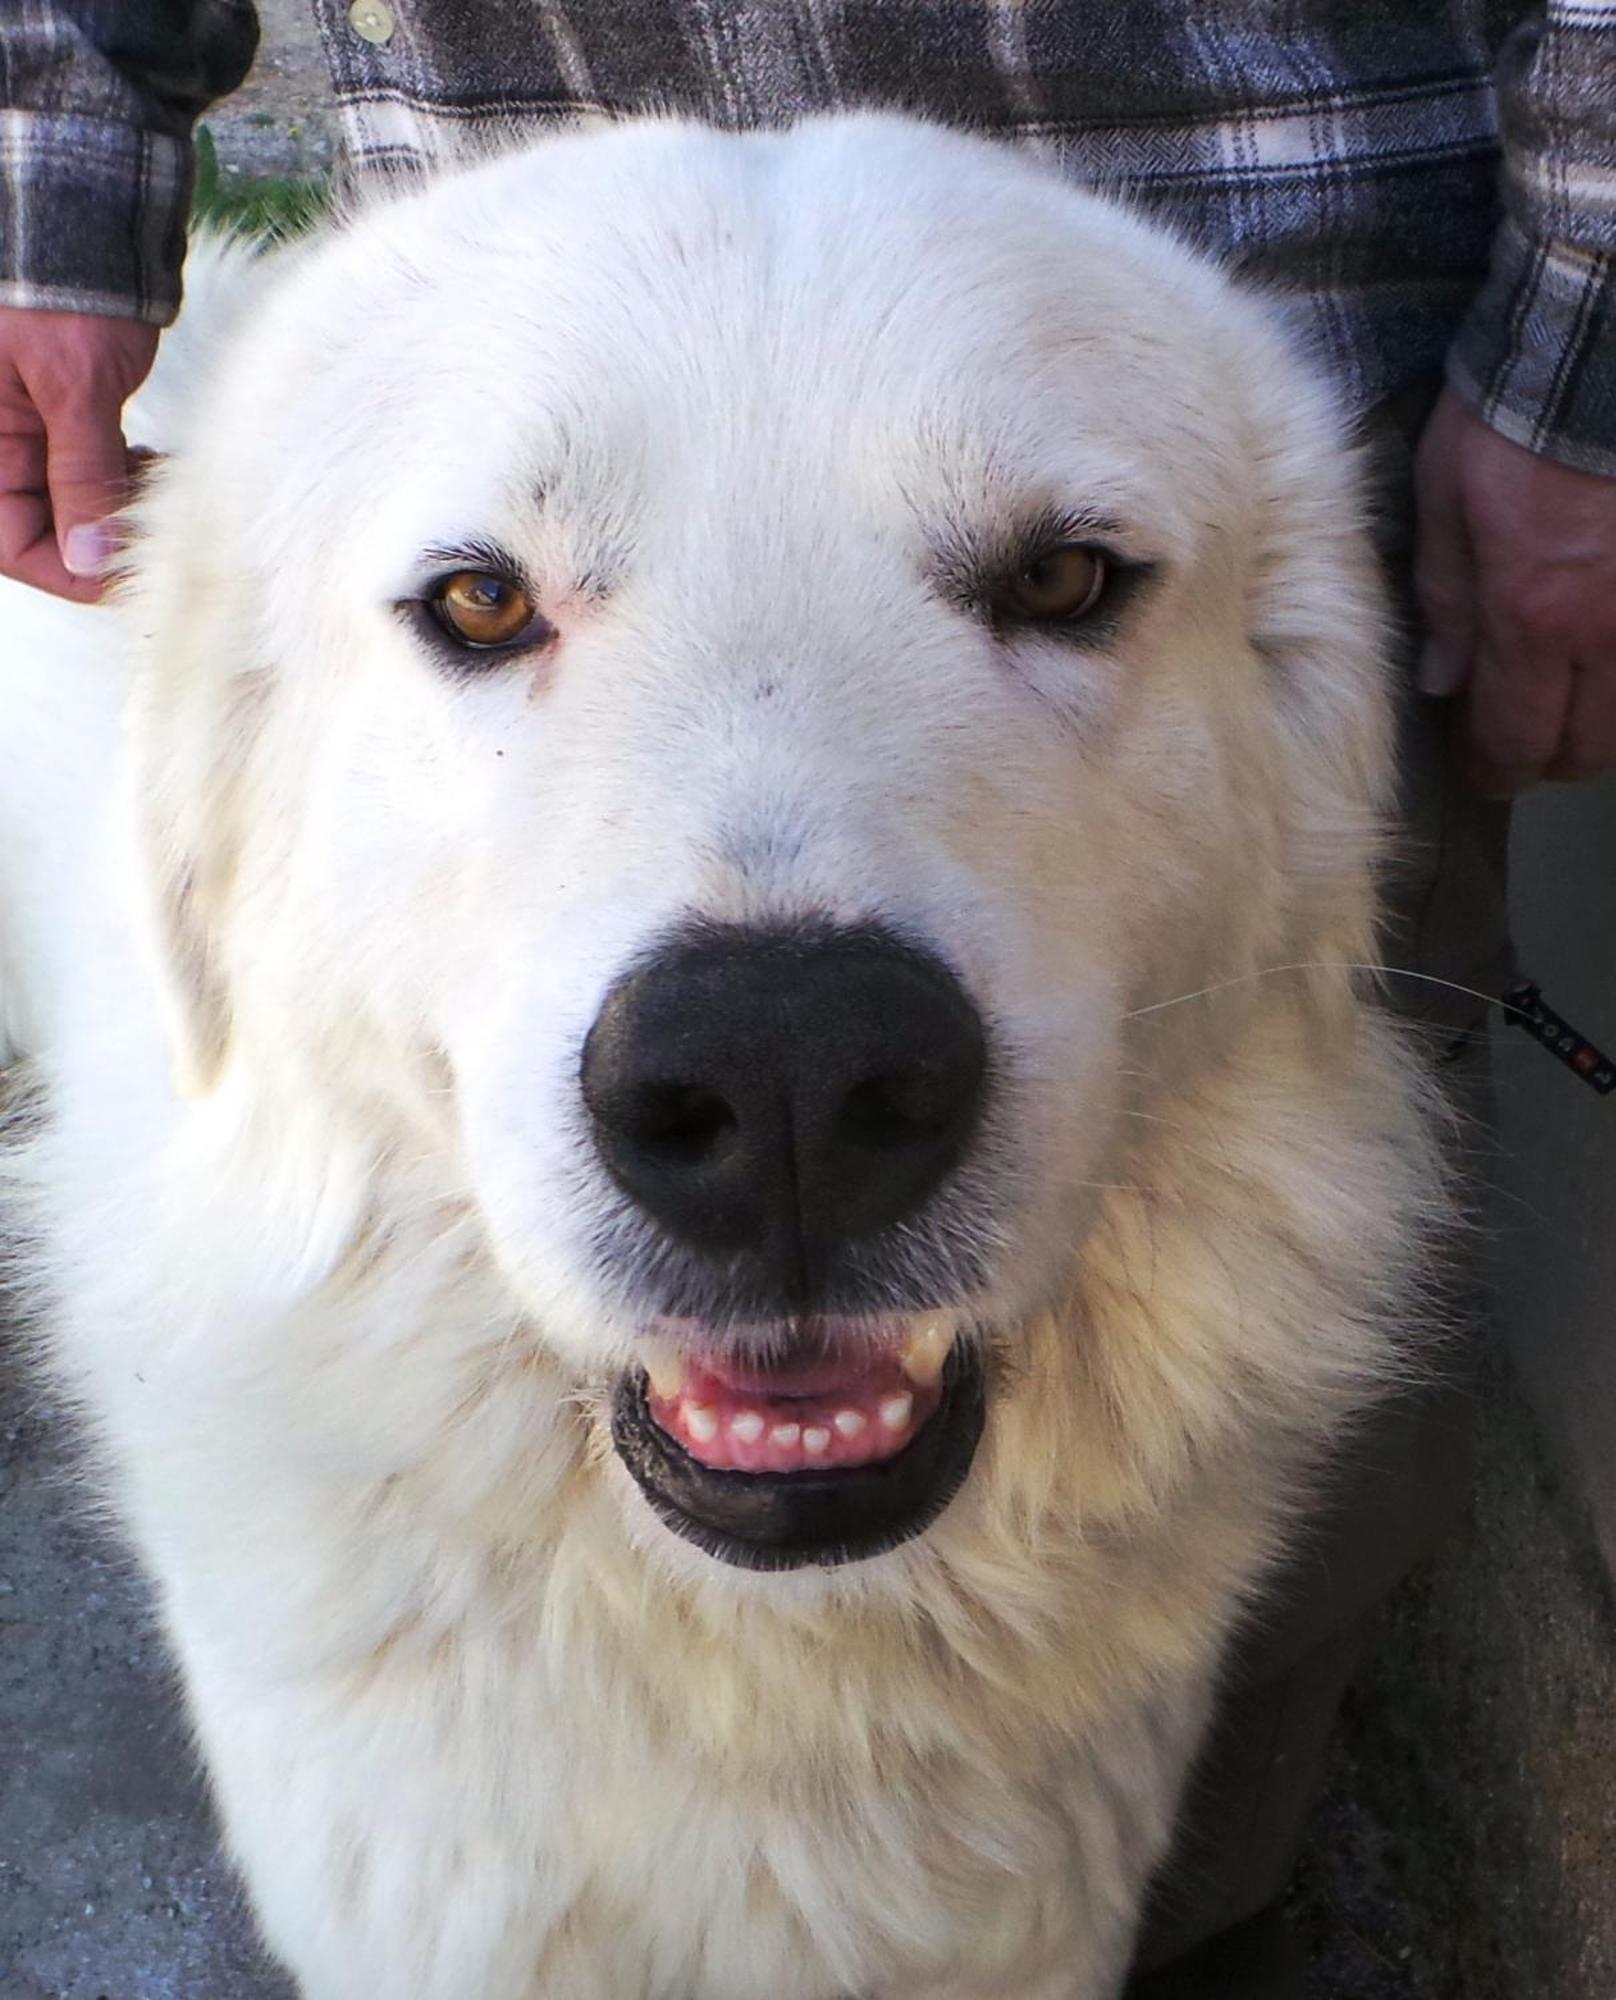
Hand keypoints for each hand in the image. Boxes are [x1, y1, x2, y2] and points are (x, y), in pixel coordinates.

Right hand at [0, 307, 159, 602]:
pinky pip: (85, 469)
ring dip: (115, 508)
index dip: (70, 569)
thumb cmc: (63, 289)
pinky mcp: (58, 412)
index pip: (11, 544)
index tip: (130, 570)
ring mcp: (24, 427)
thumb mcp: (75, 388)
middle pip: (42, 530)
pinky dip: (119, 476)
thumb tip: (91, 557)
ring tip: (156, 485)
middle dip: (101, 538)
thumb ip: (82, 473)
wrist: (82, 215)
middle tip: (154, 524)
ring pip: (70, 503)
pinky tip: (150, 462)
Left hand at [1414, 388, 1615, 796]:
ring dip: (1601, 724)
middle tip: (1521, 745)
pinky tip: (1604, 656)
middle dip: (1549, 760)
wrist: (1597, 342)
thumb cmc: (1511, 416)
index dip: (1495, 770)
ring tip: (1566, 704)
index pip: (1516, 738)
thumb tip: (1444, 680)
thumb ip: (1448, 601)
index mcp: (1533, 618)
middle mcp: (1610, 629)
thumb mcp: (1445, 505)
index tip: (1481, 772)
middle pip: (1589, 747)